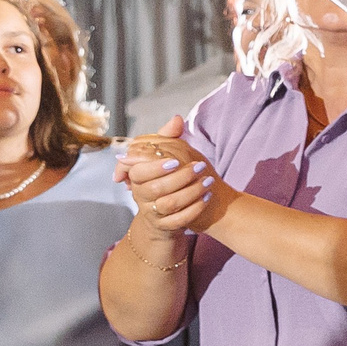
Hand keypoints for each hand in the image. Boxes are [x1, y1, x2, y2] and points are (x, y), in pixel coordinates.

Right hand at [121, 117, 235, 235]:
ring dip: (191, 192)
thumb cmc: (167, 178)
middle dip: (179, 177)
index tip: (176, 161)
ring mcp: (152, 213)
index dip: (156, 166)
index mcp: (137, 177)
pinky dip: (195, 209)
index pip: (139, 171)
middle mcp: (141, 195)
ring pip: (168, 204)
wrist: (169, 211)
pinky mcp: (165, 226)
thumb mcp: (166, 156)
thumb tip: (177, 119)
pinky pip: (179, 221)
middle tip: (200, 167)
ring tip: (209, 181)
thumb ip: (169, 138)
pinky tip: (207, 197)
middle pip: (155, 188)